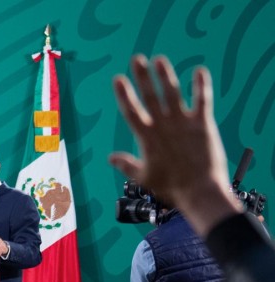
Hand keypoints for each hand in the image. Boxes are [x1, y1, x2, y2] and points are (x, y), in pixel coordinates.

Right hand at [108, 55, 241, 236]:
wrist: (199, 191)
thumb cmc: (170, 187)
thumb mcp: (142, 177)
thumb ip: (126, 164)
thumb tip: (110, 158)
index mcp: (146, 138)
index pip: (131, 111)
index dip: (124, 94)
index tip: (118, 78)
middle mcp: (163, 126)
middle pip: (150, 96)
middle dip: (142, 76)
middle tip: (136, 59)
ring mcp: (183, 123)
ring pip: (172, 93)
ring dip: (165, 76)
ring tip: (159, 60)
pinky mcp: (202, 124)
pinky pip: (202, 100)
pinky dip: (201, 85)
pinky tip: (199, 71)